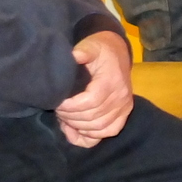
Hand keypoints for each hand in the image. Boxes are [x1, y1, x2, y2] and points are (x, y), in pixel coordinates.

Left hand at [54, 32, 133, 147]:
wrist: (117, 52)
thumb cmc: (100, 50)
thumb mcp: (90, 46)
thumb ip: (82, 51)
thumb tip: (74, 56)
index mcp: (112, 81)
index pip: (90, 102)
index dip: (70, 107)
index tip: (57, 103)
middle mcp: (121, 97)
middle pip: (93, 117)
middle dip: (70, 117)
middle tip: (57, 110)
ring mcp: (124, 108)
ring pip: (99, 128)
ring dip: (78, 126)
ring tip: (65, 117)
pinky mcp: (123, 114)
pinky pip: (108, 132)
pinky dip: (91, 135)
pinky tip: (76, 129)